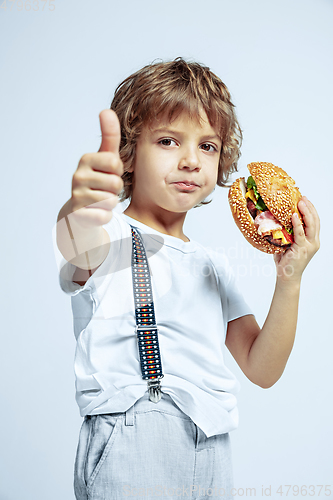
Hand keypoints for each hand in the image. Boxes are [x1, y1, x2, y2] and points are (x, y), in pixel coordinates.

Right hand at [70, 110, 123, 227]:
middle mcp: (77, 176)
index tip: (109, 172)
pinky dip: (105, 215)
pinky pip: (104, 215)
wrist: (81, 209)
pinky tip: (96, 211)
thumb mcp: (106, 157)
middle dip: (115, 188)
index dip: (118, 171)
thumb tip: (107, 110)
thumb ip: (109, 135)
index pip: (116, 163)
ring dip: (111, 202)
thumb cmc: (99, 179)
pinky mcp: (79, 215)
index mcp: (85, 159)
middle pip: (115, 182)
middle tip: (105, 188)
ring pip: (111, 200)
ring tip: (101, 199)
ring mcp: (76, 196)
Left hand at [273, 196, 319, 282]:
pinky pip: (300, 233)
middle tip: (303, 197)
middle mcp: (314, 242)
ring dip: (306, 212)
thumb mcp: (287, 243)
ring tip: (300, 202)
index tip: (304, 199)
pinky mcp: (302, 249)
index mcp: (312, 240)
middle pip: (315, 220)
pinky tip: (294, 215)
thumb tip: (276, 220)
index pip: (315, 221)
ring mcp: (310, 245)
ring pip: (311, 225)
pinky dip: (298, 223)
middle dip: (309, 207)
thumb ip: (287, 233)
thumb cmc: (285, 261)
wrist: (287, 276)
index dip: (311, 209)